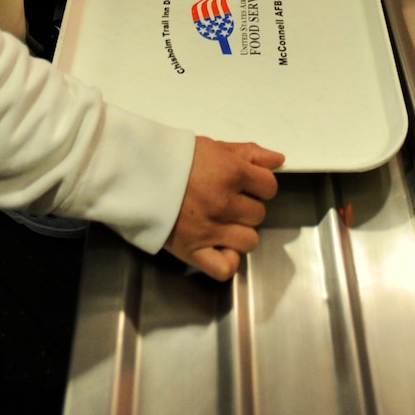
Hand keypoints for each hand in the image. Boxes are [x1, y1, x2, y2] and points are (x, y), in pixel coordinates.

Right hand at [165, 136, 284, 280]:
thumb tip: (278, 160)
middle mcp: (224, 202)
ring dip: (239, 232)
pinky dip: (226, 260)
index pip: (269, 187)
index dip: (260, 185)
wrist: (136, 172)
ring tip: (221, 222)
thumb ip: (249, 153)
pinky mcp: (192, 250)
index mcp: (231, 173)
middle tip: (228, 200)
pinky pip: (225, 268)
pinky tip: (219, 246)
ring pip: (249, 241)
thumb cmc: (174, 157)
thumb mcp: (214, 146)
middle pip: (258, 214)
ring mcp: (210, 229)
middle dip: (246, 207)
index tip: (248, 184)